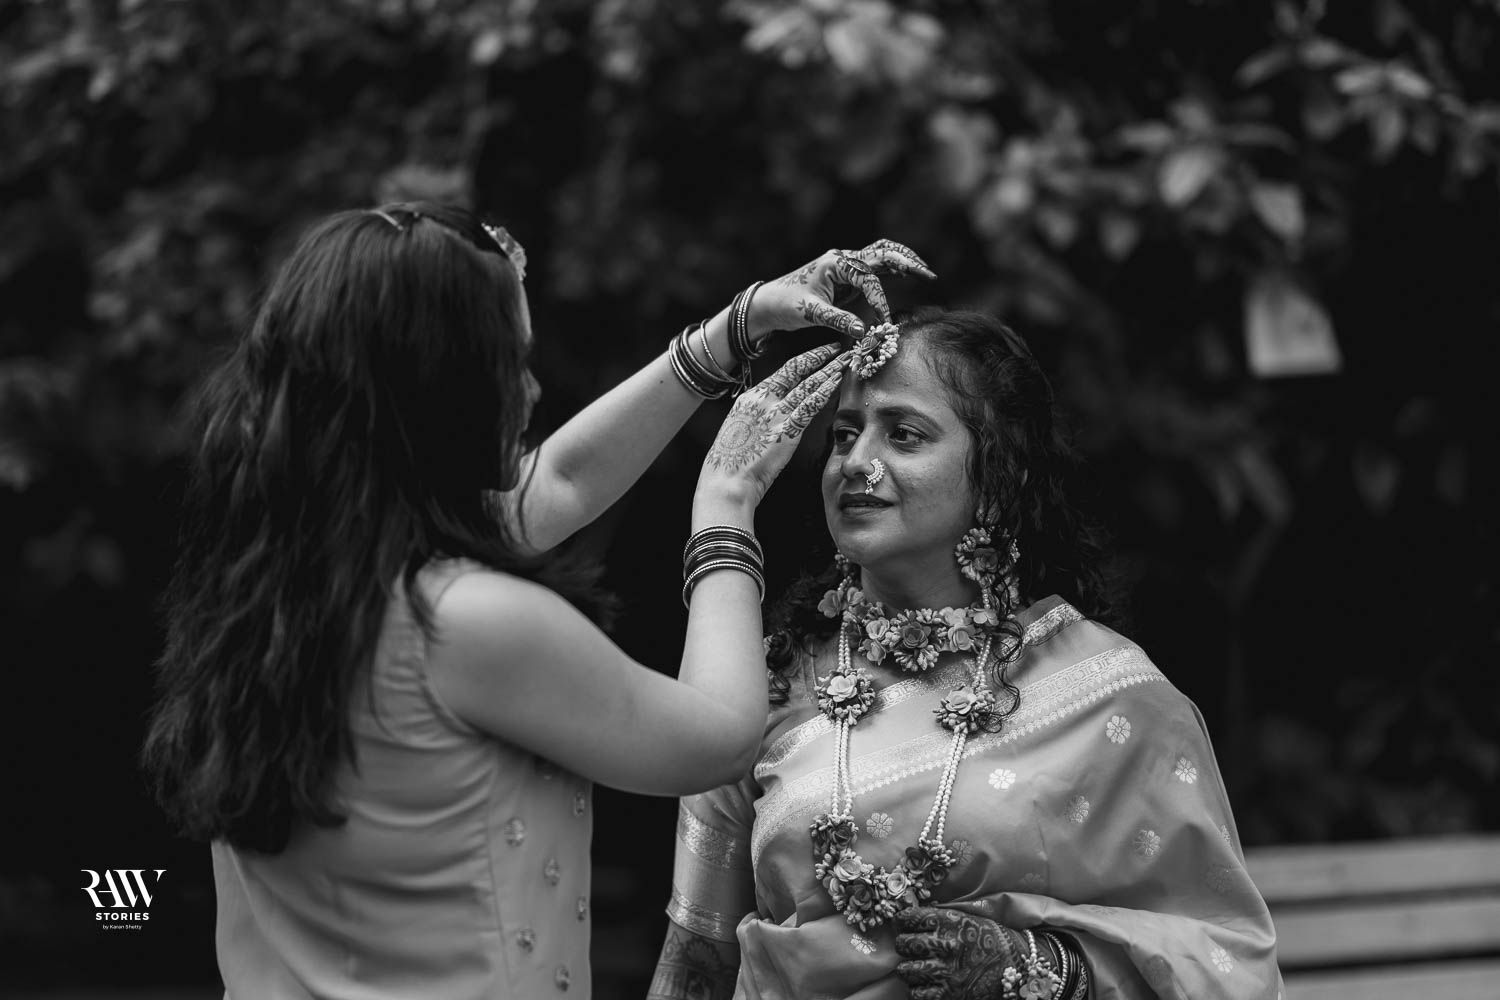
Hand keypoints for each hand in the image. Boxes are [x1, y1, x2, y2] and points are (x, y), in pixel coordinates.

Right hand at [696, 344, 848, 509]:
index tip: (822, 352)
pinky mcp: (786, 431)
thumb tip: (777, 414)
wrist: (727, 481)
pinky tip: (836, 383)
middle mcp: (763, 400)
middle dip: (821, 357)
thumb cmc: (733, 462)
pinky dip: (824, 393)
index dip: (806, 359)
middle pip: (797, 370)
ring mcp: (775, 414)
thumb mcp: (742, 430)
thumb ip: (760, 417)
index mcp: (751, 398)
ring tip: (846, 361)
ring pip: (807, 385)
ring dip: (829, 371)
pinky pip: (809, 407)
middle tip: (839, 348)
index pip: (784, 371)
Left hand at [750, 240, 935, 339]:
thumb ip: (839, 320)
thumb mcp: (811, 314)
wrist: (768, 302)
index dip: (879, 300)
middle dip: (906, 261)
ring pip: (880, 256)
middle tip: (928, 274)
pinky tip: (906, 275)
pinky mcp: (847, 277)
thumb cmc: (786, 304)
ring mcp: (846, 266)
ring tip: (924, 272)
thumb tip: (864, 333)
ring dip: (903, 261)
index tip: (884, 321)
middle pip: (882, 252)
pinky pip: (874, 269)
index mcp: (836, 263)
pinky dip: (892, 270)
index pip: (868, 277)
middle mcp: (843, 260)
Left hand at [893, 907, 1027, 999]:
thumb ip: (941, 917)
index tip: (903, 925)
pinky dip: (919, 990)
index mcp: (949, 921)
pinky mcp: (948, 995)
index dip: (902, 922)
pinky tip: (928, 985)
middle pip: (903, 944)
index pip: (909, 918)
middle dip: (904, 946)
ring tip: (920, 968)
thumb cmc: (992, 939)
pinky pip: (916, 994)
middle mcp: (946, 945)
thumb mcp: (968, 918)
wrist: (1019, 966)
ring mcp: (946, 971)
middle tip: (911, 949)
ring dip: (910, 970)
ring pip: (905, 970)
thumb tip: (911, 916)